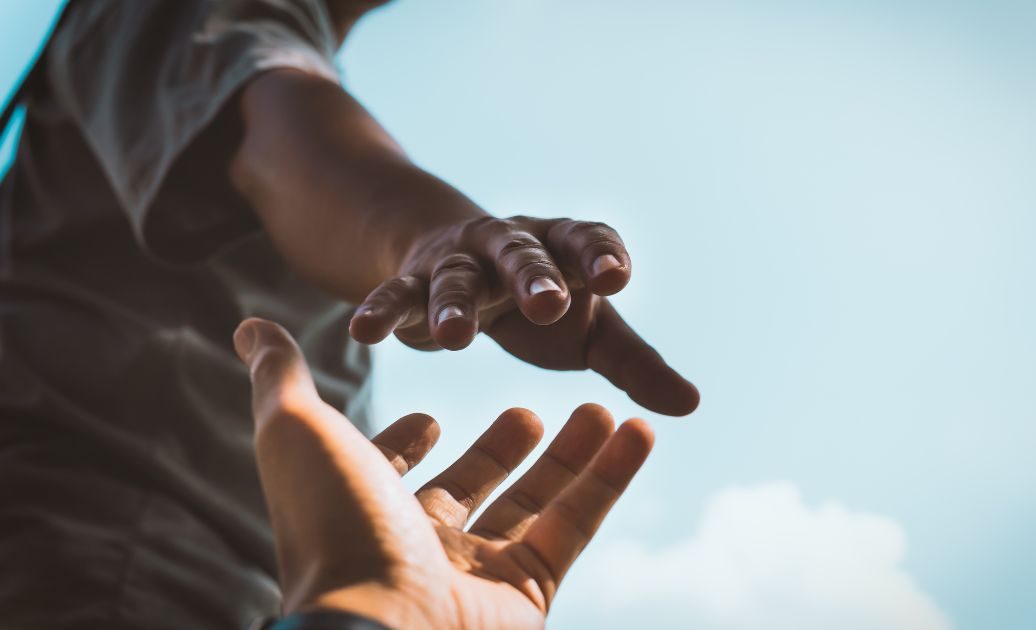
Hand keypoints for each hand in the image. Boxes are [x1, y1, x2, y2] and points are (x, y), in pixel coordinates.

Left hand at [235, 318, 654, 628]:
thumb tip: (250, 325)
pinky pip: (575, 526)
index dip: (406, 445)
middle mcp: (417, 544)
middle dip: (500, 449)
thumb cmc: (334, 526)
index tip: (431, 417)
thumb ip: (280, 377)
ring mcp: (475, 573)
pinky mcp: (528, 593)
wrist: (381, 629)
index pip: (388, 472)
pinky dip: (610, 478)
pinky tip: (637, 430)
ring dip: (571, 456)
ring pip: (534, 504)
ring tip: (602, 408)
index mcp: (362, 508)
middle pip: (471, 486)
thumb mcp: (298, 432)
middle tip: (529, 411)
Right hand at [348, 216, 699, 415]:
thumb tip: (691, 405)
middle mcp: (512, 247)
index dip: (601, 255)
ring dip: (453, 304)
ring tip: (454, 339)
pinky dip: (381, 311)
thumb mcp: (591, 331)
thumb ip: (636, 364)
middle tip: (549, 304)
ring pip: (456, 278)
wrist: (460, 262)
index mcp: (564, 250)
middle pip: (524, 255)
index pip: (586, 241)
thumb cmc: (543, 303)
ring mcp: (459, 262)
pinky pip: (396, 295)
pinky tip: (363, 331)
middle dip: (535, 277)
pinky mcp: (413, 281)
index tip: (617, 277)